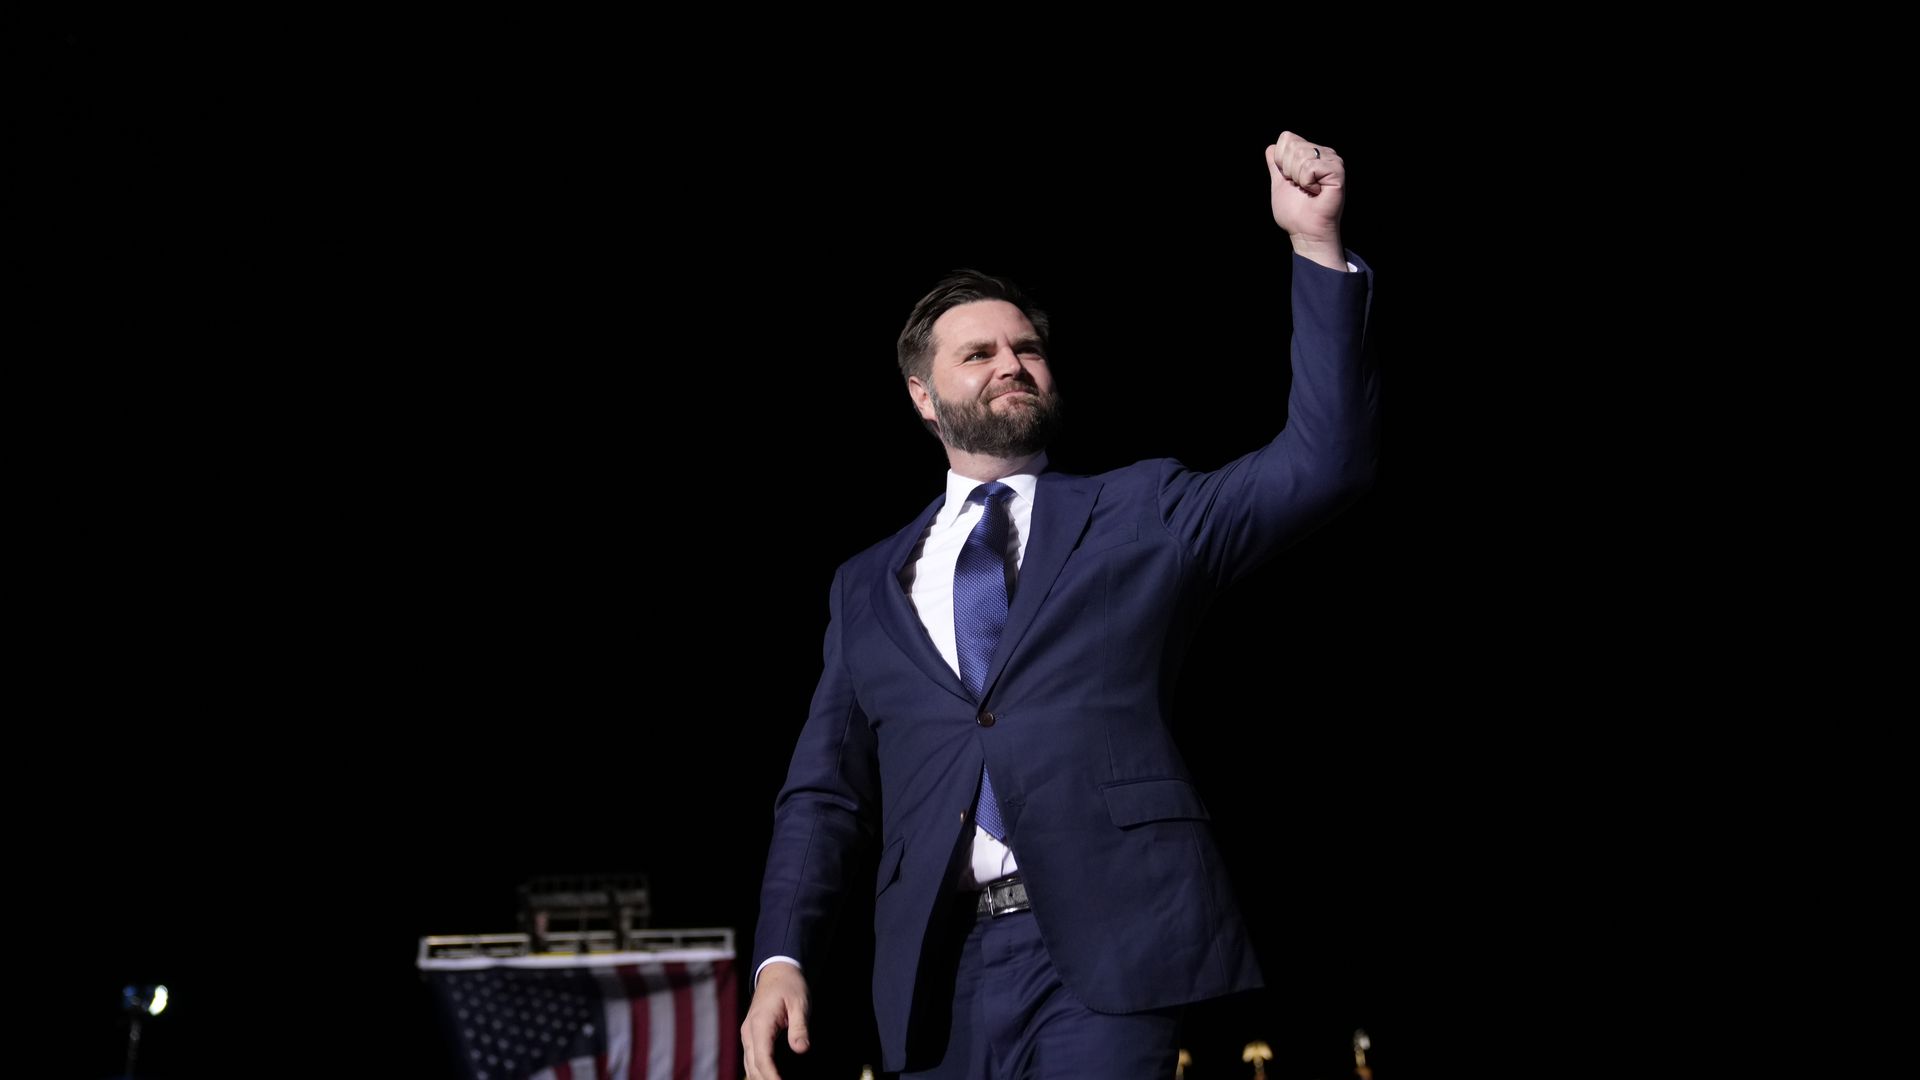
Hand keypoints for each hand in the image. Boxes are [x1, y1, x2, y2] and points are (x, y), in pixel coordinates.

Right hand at [741, 962, 810, 1079]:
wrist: (777, 972)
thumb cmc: (790, 986)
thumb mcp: (800, 1003)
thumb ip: (799, 1027)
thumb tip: (801, 1049)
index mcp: (760, 1023)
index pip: (763, 1058)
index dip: (771, 1077)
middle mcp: (749, 1031)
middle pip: (753, 1066)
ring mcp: (747, 1034)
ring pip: (749, 1065)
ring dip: (760, 1079)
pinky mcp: (751, 1036)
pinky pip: (751, 1059)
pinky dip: (758, 1071)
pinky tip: (770, 1078)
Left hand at [1266, 131, 1345, 268]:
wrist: (1306, 231)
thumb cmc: (1295, 212)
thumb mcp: (1279, 184)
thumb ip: (1276, 165)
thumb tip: (1271, 148)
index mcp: (1310, 154)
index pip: (1286, 138)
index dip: (1281, 160)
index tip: (1290, 179)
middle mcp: (1323, 153)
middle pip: (1292, 145)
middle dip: (1288, 170)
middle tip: (1301, 187)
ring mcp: (1332, 160)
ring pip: (1301, 155)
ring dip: (1298, 178)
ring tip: (1309, 190)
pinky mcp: (1337, 170)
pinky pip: (1310, 167)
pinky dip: (1307, 182)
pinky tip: (1316, 192)